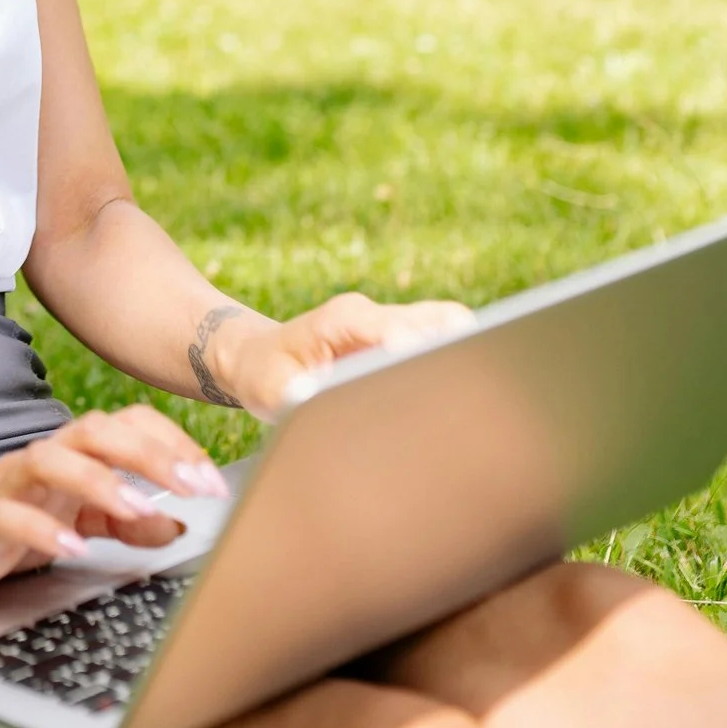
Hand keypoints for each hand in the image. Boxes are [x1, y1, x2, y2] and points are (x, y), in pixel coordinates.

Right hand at [0, 405, 227, 606]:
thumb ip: (121, 524)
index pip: (126, 427)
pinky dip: (42, 529)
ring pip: (52, 460)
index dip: (173, 446)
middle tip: (196, 486)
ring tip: (139, 509)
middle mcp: (40, 462)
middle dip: (151, 454)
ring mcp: (5, 486)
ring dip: (100, 482)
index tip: (213, 483)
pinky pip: (8, 515)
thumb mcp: (69, 525)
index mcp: (68, 458)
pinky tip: (71, 548)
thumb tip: (178, 525)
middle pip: (96, 431)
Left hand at [205, 292, 475, 419]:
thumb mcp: (274, 391)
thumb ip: (308, 398)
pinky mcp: (400, 338)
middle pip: (441, 320)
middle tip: (469, 394)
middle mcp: (372, 315)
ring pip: (450, 328)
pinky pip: (442, 342)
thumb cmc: (265, 375)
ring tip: (466, 401)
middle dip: (460, 352)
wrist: (258, 357)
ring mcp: (390, 324)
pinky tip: (452, 400)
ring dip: (462, 357)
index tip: (435, 374)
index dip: (418, 351)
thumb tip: (347, 412)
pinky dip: (453, 363)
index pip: (394, 328)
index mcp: (342, 319)